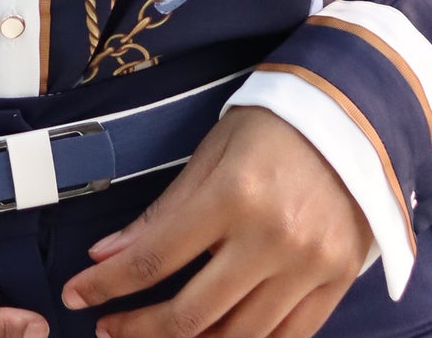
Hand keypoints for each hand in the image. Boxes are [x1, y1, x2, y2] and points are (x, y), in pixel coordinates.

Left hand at [60, 108, 371, 337]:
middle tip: (106, 327)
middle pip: (190, 313)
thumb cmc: (272, 125)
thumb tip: (108, 255)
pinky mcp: (335, 284)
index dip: (108, 285)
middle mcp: (272, 239)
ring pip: (236, 337)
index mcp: (235, 195)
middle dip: (137, 327)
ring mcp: (308, 268)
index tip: (75, 295)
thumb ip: (164, 210)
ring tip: (152, 336)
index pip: (156, 258)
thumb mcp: (211, 152)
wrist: (355, 115)